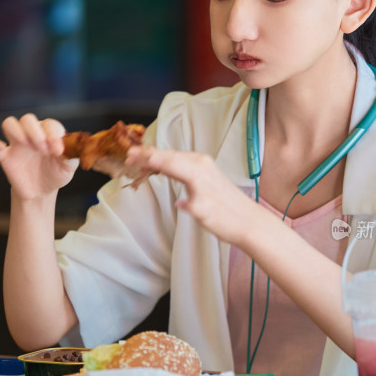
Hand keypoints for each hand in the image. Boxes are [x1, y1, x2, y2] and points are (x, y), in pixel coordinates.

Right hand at [0, 114, 78, 200]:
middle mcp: (32, 134)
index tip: (58, 151)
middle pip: (28, 119)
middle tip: (44, 151)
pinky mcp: (5, 156)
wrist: (42, 191)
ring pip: (9, 124)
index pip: (49, 124)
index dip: (53, 134)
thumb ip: (71, 158)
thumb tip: (68, 152)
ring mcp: (17, 144)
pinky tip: (0, 149)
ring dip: (18, 132)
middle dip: (35, 132)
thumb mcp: (68, 168)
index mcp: (49, 134)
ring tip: (28, 148)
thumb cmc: (56, 174)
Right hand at [125, 146, 255, 244]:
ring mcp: (203, 165)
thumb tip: (182, 201)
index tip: (130, 156)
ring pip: (173, 156)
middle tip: (128, 155)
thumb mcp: (207, 214)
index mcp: (197, 171)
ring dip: (155, 156)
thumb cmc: (227, 219)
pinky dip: (166, 161)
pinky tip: (159, 164)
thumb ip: (193, 205)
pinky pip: (180, 161)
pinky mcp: (204, 171)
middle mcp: (200, 163)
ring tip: (137, 157)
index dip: (147, 158)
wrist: (248, 221)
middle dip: (147, 154)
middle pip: (168, 155)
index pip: (167, 161)